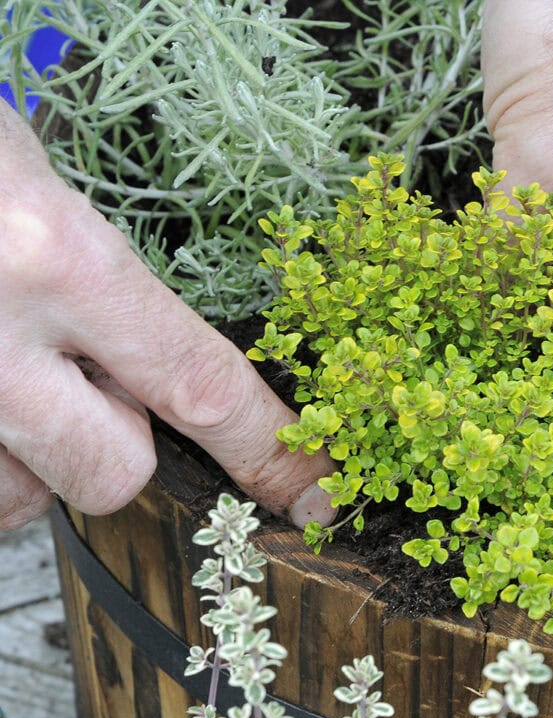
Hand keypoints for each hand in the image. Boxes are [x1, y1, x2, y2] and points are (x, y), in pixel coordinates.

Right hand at [0, 102, 333, 530]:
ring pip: (17, 497)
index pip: (200, 380)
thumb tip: (145, 360)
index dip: (270, 449)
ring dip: (25, 453)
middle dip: (116, 449)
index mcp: (56, 260)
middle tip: (75, 379)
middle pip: (114, 474)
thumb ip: (97, 277)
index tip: (314, 495)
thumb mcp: (26, 175)